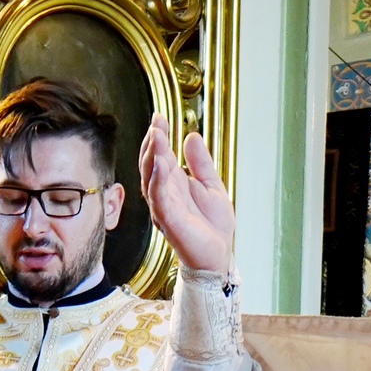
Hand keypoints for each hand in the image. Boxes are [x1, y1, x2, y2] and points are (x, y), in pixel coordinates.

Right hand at [140, 115, 233, 273]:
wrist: (219, 254)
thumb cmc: (213, 226)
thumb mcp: (212, 185)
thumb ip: (201, 162)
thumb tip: (191, 136)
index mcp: (174, 184)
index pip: (161, 155)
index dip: (158, 136)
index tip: (159, 117)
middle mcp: (165, 194)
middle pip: (151, 164)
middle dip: (153, 142)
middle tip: (157, 123)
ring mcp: (164, 207)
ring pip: (151, 178)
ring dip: (152, 156)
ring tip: (157, 136)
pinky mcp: (169, 220)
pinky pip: (159, 198)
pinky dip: (158, 181)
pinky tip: (161, 164)